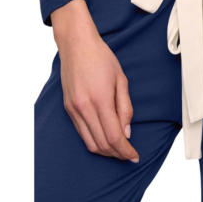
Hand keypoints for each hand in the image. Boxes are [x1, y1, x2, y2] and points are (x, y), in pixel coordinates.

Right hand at [52, 0, 138, 162]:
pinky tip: (105, 139)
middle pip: (101, 144)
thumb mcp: (122, 80)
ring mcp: (73, 110)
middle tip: (129, 155)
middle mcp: (83, 108)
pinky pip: (81, 133)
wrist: (77, 45)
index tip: (135, 156)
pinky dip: (94, 141)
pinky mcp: (68, 108)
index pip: (114, 137)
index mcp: (100, 101)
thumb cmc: (102, 58)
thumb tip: (126, 132)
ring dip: (105, 151)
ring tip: (119, 150)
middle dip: (117, 154)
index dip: (125, 151)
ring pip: (89, 143)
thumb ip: (125, 108)